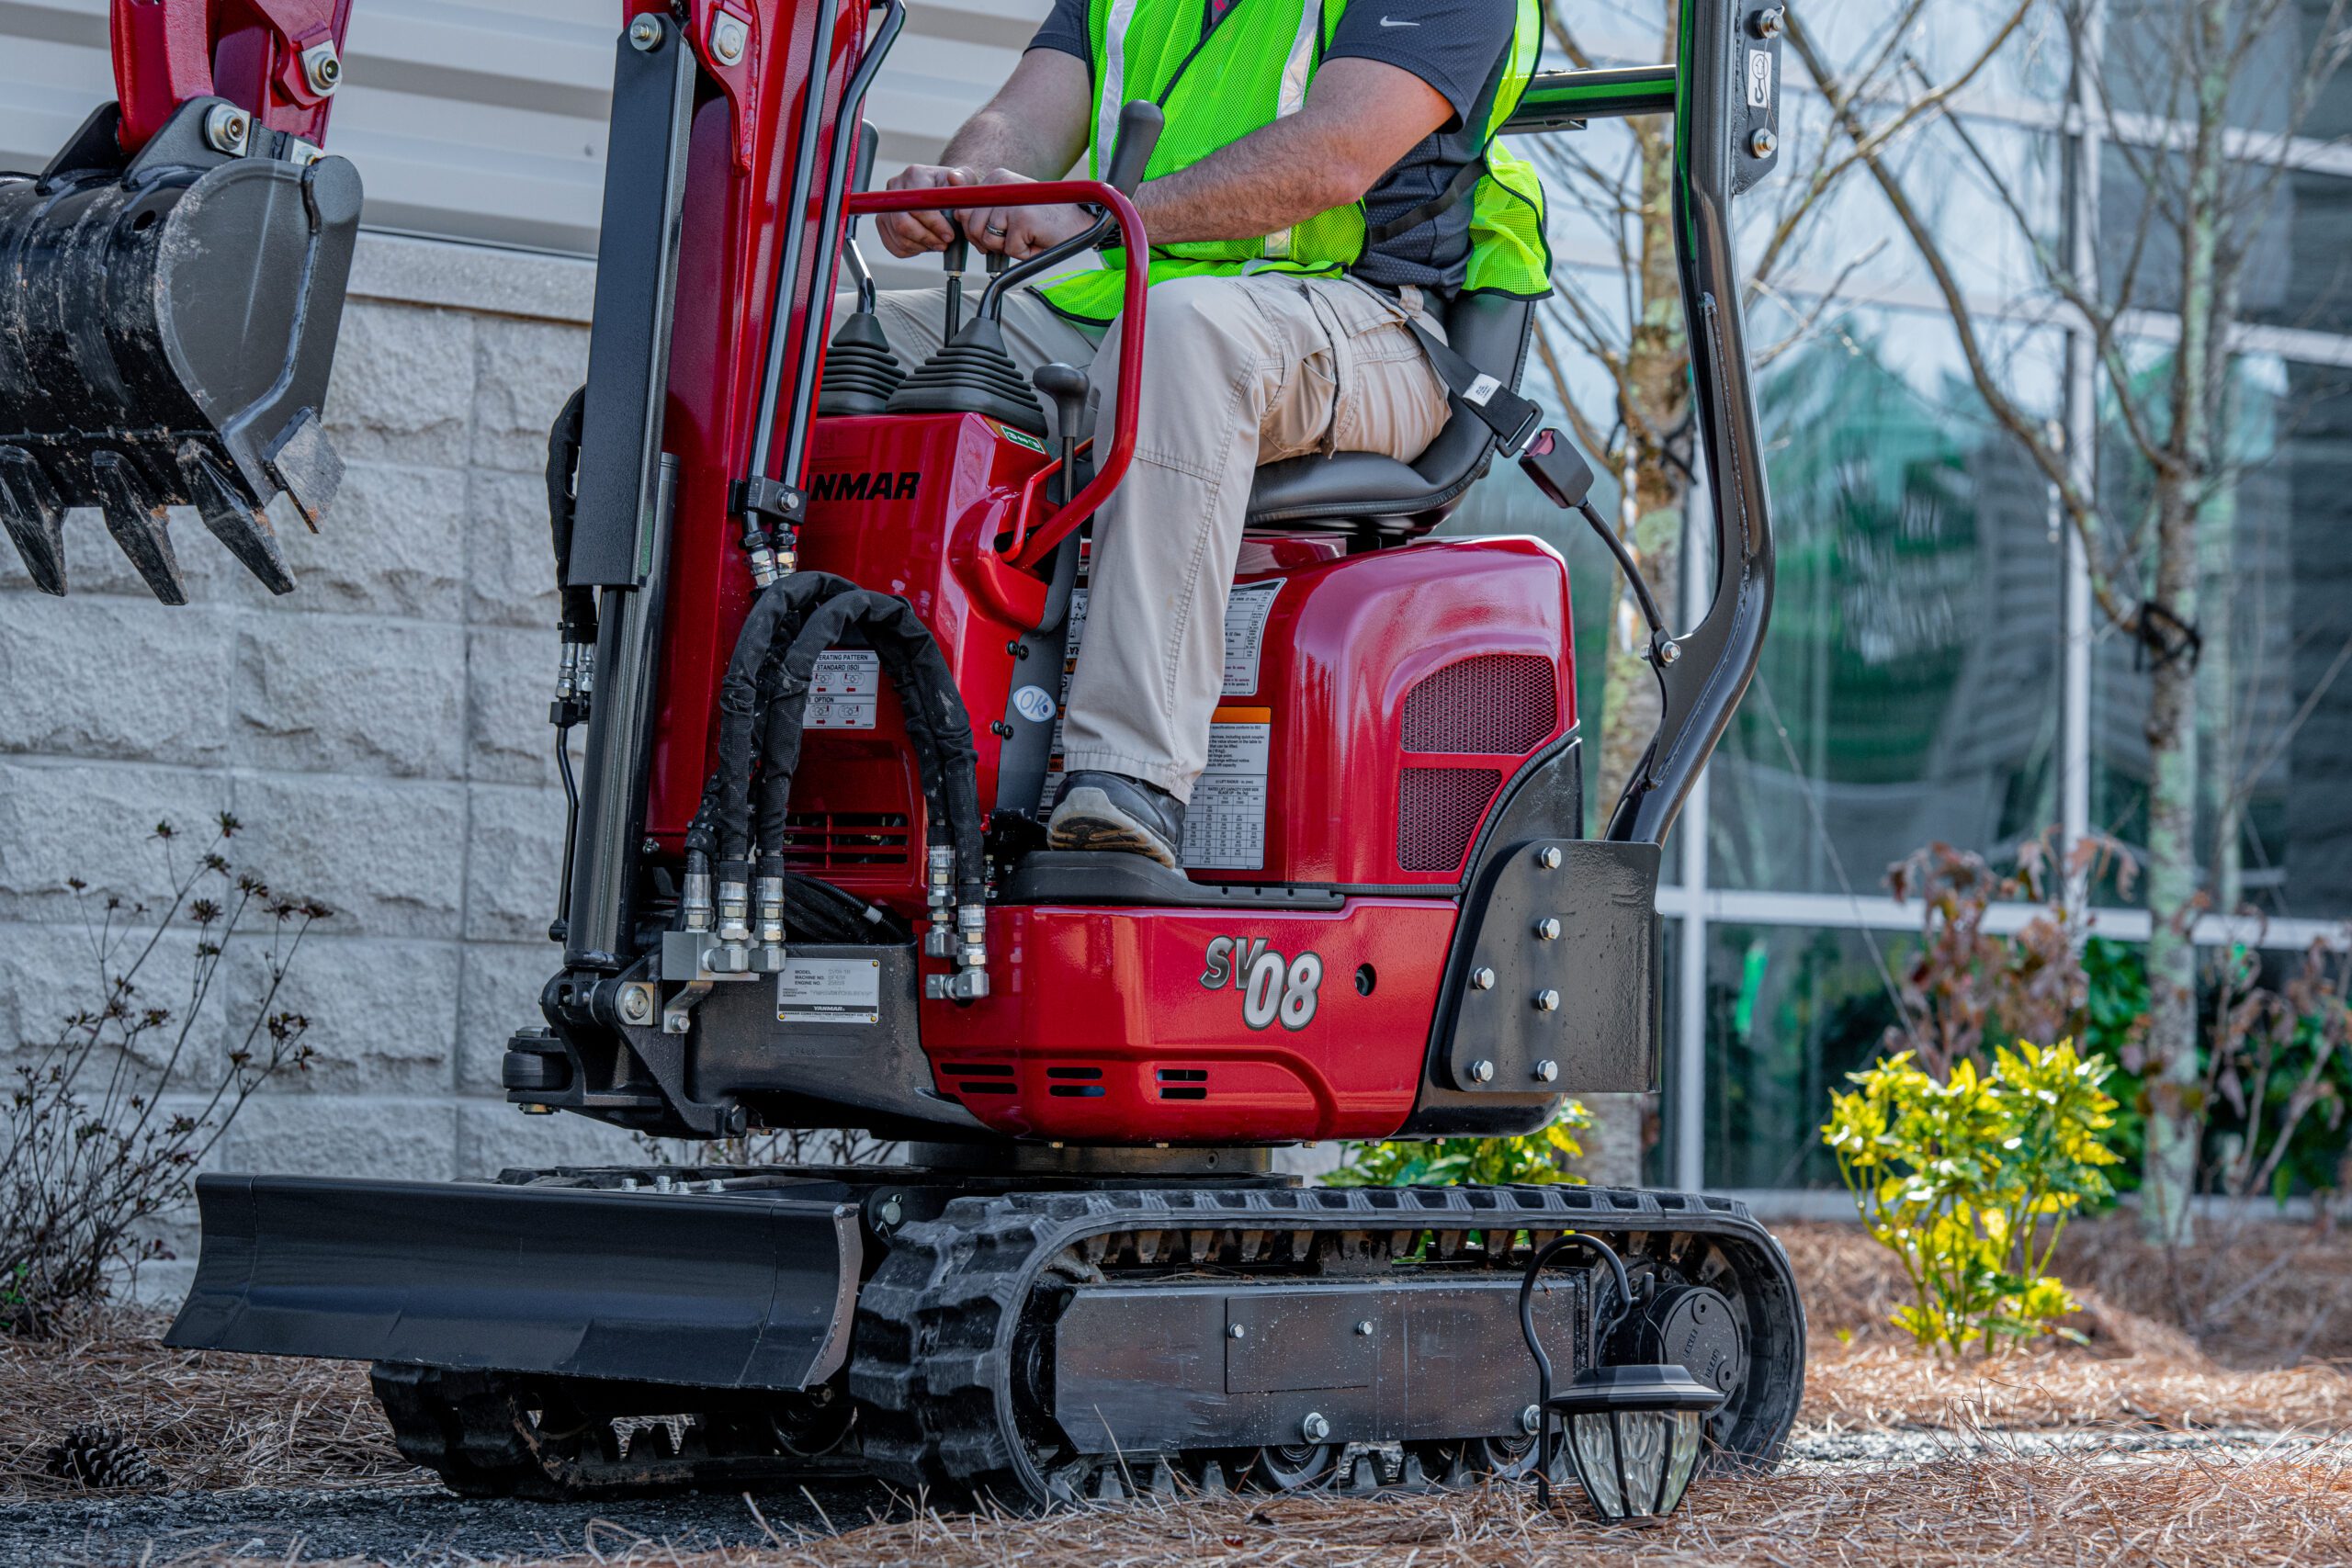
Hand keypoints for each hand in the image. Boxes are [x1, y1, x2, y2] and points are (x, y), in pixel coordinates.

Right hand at [876, 164, 978, 257]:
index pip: (917, 205)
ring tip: (937, 244)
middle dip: (926, 239)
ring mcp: (887, 205)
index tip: (949, 236)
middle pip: (903, 223)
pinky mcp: (883, 222)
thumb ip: (964, 178)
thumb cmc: (954, 189)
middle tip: (943, 245)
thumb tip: (954, 178)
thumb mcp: (966, 181)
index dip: (934, 224)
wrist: (942, 194)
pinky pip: (892, 245)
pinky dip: (910, 251)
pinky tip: (924, 245)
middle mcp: (895, 187)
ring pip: (898, 236)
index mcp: (915, 174)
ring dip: (921, 246)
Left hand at [955, 169, 1094, 259]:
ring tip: (1027, 235)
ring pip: (988, 239)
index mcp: (995, 179)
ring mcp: (1010, 200)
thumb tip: (955, 207)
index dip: (978, 230)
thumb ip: (980, 209)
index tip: (1000, 229)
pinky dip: (1024, 253)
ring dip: (1008, 247)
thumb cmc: (1043, 223)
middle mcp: (1000, 183)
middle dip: (990, 241)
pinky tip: (1037, 239)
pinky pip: (1009, 249)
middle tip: (1016, 235)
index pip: (964, 211)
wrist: (1079, 225)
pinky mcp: (1021, 218)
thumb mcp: (1007, 212)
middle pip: (972, 227)